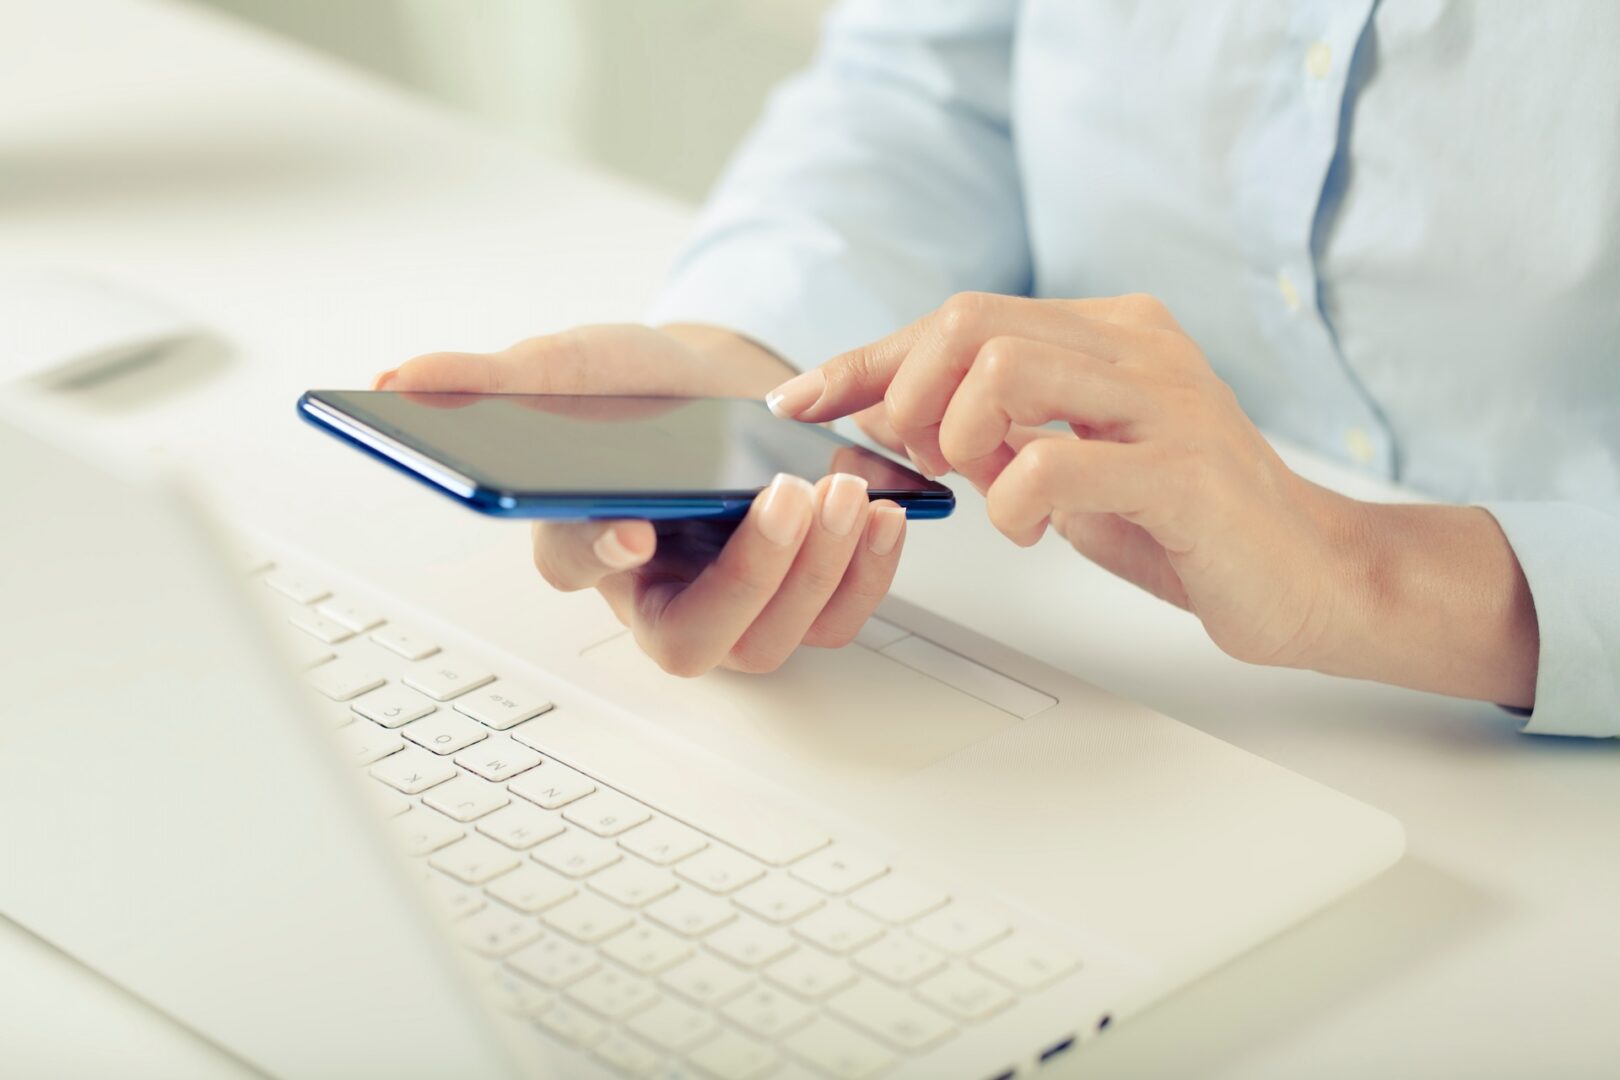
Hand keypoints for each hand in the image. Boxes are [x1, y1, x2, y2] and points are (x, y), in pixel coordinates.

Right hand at [377, 323, 907, 674]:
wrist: (724, 384)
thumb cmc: (643, 389)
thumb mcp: (574, 365)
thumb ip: (496, 376)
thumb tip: (398, 377)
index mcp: (588, 542)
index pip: (577, 568)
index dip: (599, 555)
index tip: (631, 528)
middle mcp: (658, 591)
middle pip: (693, 637)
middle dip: (749, 577)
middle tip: (791, 498)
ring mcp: (732, 602)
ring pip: (771, 638)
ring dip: (817, 572)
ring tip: (847, 494)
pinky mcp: (799, 597)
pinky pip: (836, 620)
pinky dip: (867, 575)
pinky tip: (886, 514)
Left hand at [765, 293, 1538, 706]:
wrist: (1310, 574)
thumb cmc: (1186, 523)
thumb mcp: (1070, 465)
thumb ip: (996, 434)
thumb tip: (893, 419)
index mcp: (1107, 332)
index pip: (960, 318)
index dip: (866, 358)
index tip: (803, 400)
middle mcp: (1137, 345)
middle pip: (969, 323)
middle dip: (902, 391)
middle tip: (907, 458)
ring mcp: (1165, 400)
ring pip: (1006, 368)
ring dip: (955, 435)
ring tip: (972, 484)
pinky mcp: (1184, 471)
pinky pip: (1057, 462)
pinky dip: (1013, 499)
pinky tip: (1028, 526)